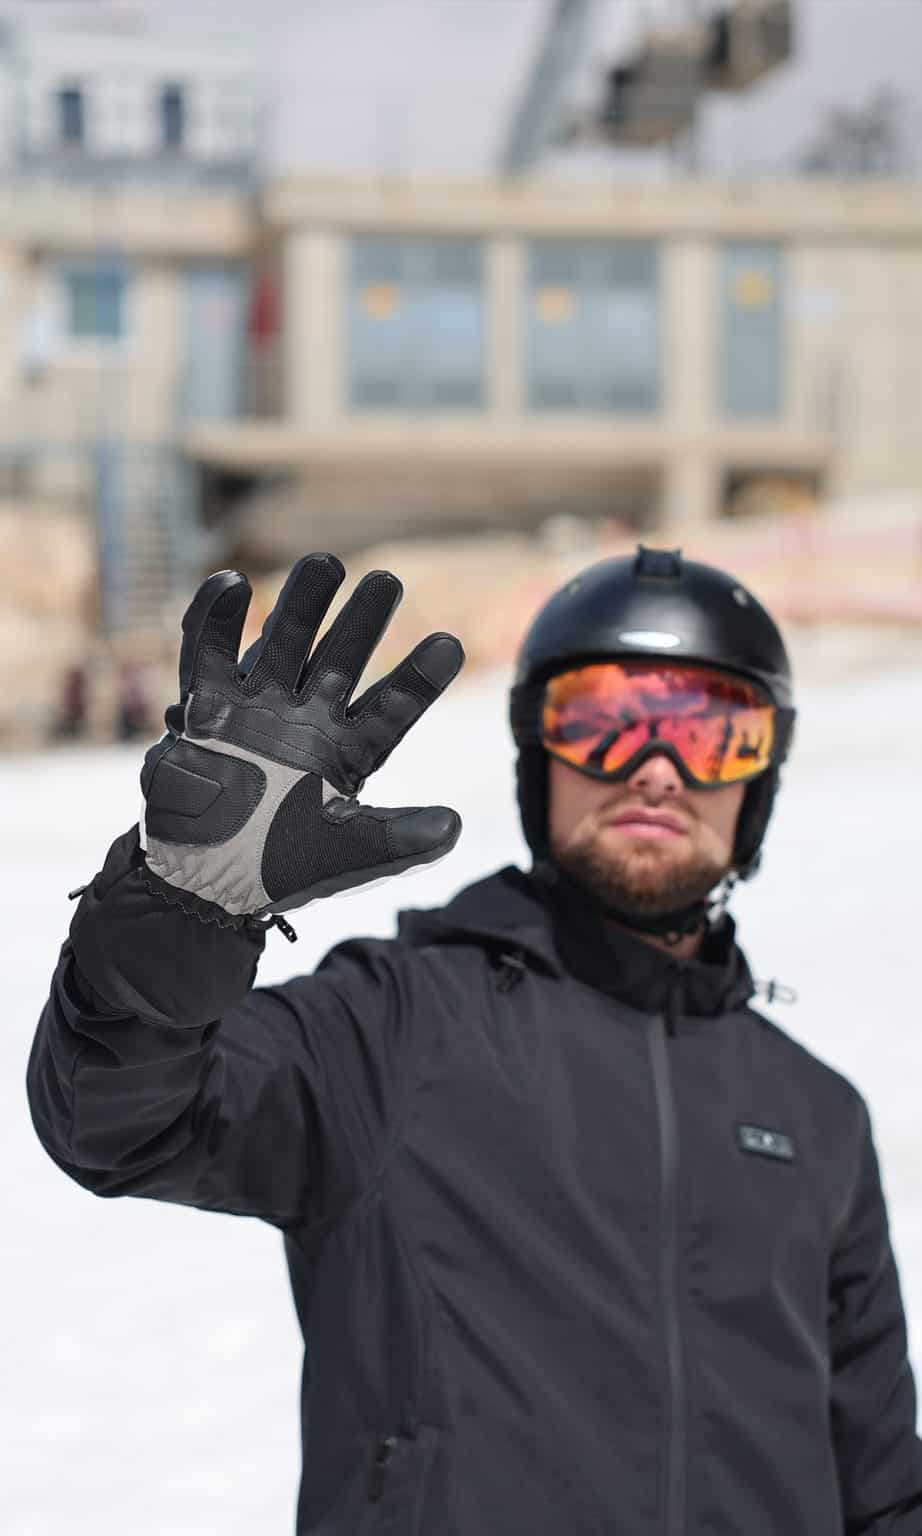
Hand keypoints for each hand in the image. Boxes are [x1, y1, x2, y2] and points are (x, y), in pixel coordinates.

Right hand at [139, 553, 463, 925]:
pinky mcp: (207, 707)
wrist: (204, 880)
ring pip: (284, 642)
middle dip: (362, 622)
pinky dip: (215, 619)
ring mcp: (258, 708)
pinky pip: (209, 654)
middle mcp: (308, 719)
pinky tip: (233, 584)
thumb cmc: (282, 867)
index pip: (393, 706)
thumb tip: (455, 826)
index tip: (451, 643)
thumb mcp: (350, 854)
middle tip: (387, 582)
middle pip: (341, 660)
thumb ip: (400, 839)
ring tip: (326, 563)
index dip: (419, 676)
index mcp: (349, 750)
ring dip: (301, 604)